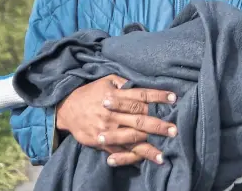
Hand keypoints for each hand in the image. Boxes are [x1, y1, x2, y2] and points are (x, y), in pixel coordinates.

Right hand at [56, 74, 176, 166]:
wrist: (67, 109)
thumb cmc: (90, 92)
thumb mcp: (105, 80)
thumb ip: (123, 82)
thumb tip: (139, 83)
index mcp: (114, 95)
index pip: (140, 95)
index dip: (158, 96)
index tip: (174, 97)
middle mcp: (112, 113)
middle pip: (139, 118)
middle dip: (158, 124)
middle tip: (174, 129)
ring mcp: (107, 129)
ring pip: (131, 138)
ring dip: (148, 146)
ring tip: (164, 153)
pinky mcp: (101, 142)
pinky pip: (119, 150)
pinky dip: (131, 156)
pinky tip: (144, 160)